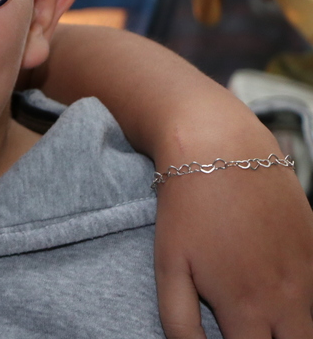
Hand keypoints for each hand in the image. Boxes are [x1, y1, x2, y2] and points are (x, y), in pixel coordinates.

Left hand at [154, 145, 312, 337]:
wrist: (220, 147)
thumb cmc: (187, 208)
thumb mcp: (169, 267)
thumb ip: (181, 323)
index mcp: (248, 309)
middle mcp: (288, 298)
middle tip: (251, 331)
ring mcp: (309, 272)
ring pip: (310, 323)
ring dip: (292, 325)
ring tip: (264, 316)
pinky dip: (304, 298)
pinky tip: (279, 290)